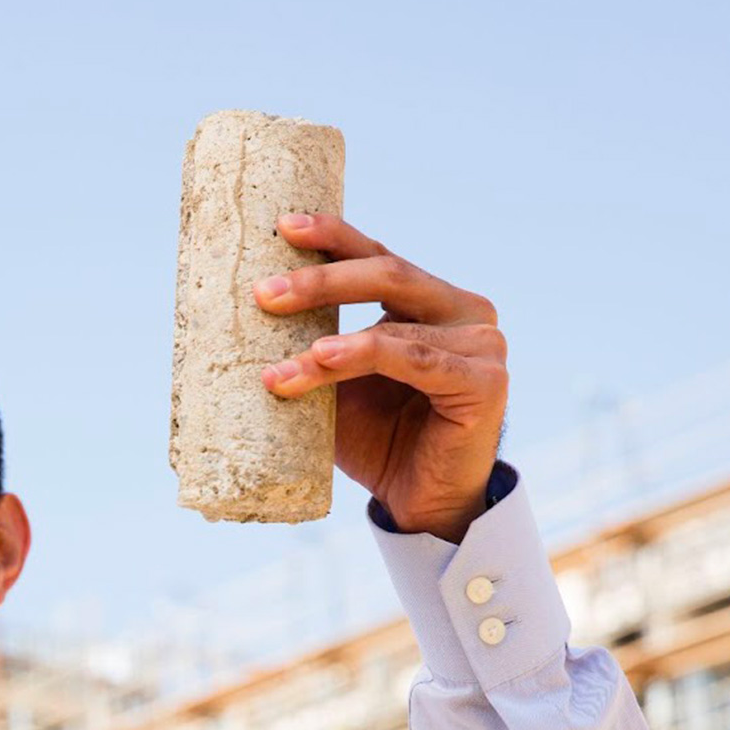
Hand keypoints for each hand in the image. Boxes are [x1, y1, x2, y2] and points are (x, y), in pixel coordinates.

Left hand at [253, 213, 506, 542]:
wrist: (421, 503)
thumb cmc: (378, 439)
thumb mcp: (338, 384)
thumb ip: (315, 345)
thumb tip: (244, 312)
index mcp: (433, 301)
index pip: (378, 257)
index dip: (333, 237)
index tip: (282, 226)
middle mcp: (466, 312)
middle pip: (387, 274)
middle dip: (320, 281)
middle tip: (264, 294)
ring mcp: (483, 345)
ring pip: (390, 325)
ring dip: (324, 343)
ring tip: (277, 363)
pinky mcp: (485, 383)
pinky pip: (413, 360)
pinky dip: (362, 357)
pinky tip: (321, 361)